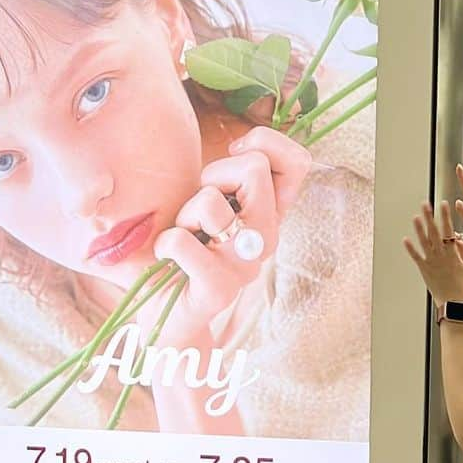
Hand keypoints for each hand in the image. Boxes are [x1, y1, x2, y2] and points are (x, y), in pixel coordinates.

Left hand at [145, 127, 311, 350]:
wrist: (163, 318)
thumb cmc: (178, 252)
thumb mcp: (204, 202)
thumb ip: (225, 176)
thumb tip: (237, 145)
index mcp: (269, 215)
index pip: (298, 163)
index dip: (265, 144)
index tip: (231, 158)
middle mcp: (266, 238)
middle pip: (254, 168)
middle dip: (213, 175)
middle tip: (200, 209)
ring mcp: (246, 266)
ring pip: (212, 204)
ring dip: (185, 214)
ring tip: (184, 237)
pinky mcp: (219, 290)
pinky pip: (183, 242)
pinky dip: (164, 243)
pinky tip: (167, 259)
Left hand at [404, 199, 462, 304]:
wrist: (452, 301)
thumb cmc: (461, 284)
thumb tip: (459, 240)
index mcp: (452, 253)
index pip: (448, 230)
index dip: (445, 216)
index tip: (443, 205)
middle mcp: (441, 255)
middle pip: (434, 232)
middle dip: (430, 217)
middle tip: (425, 205)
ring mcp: (431, 261)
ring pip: (424, 242)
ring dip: (419, 229)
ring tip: (416, 217)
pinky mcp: (424, 269)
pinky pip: (416, 257)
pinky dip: (410, 248)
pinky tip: (405, 239)